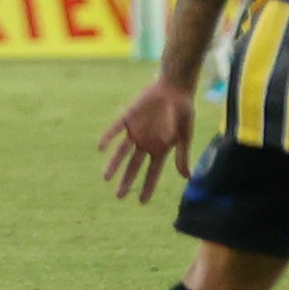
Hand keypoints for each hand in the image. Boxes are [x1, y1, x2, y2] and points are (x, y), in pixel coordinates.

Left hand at [99, 77, 194, 201]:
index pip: (152, 172)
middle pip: (134, 166)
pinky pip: (115, 130)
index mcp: (160, 149)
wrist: (175, 87)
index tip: (141, 202)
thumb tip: (187, 178)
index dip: (147, 186)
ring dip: (114, 164)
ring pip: (121, 152)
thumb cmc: (183, 111)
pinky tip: (101, 147)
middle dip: (127, 181)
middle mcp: (145, 143)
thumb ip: (182, 155)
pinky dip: (108, 137)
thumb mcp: (185, 136)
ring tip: (106, 178)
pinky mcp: (127, 118)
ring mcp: (135, 132)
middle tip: (119, 196)